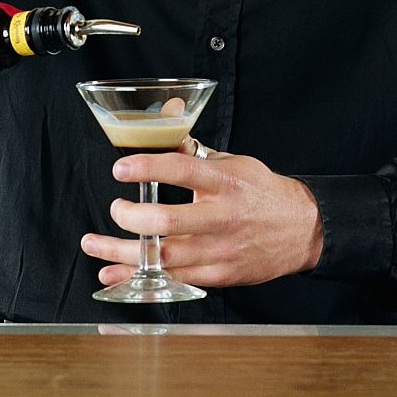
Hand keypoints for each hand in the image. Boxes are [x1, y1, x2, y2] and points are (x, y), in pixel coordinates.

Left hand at [79, 145, 323, 288]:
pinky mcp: (220, 274)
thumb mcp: (234, 164)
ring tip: (94, 244)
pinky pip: (174, 279)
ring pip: (166, 256)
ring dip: (123, 253)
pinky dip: (139, 278)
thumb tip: (167, 117)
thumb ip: (195, 151)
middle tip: (115, 208)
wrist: (302, 229)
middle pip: (170, 222)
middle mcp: (222, 217)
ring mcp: (221, 250)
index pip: (184, 171)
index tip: (121, 168)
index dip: (149, 168)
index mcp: (226, 182)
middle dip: (132, 217)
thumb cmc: (262, 193)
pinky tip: (114, 274)